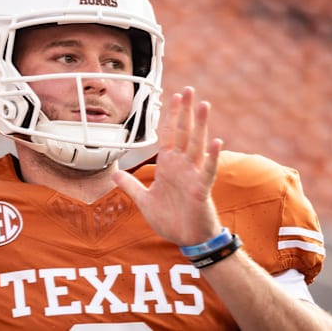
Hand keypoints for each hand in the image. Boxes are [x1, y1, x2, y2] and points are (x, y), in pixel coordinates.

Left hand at [113, 86, 222, 245]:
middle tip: (189, 90)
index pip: (170, 135)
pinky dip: (213, 157)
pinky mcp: (202, 189)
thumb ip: (130, 186)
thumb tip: (114, 173)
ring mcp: (194, 176)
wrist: (187, 240)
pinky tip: (217, 142)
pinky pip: (208, 170)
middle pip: (185, 133)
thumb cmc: (170, 220)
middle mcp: (182, 166)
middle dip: (185, 112)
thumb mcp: (144, 201)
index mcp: (169, 166)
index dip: (171, 116)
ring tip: (204, 105)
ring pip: (198, 146)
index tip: (173, 97)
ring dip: (201, 126)